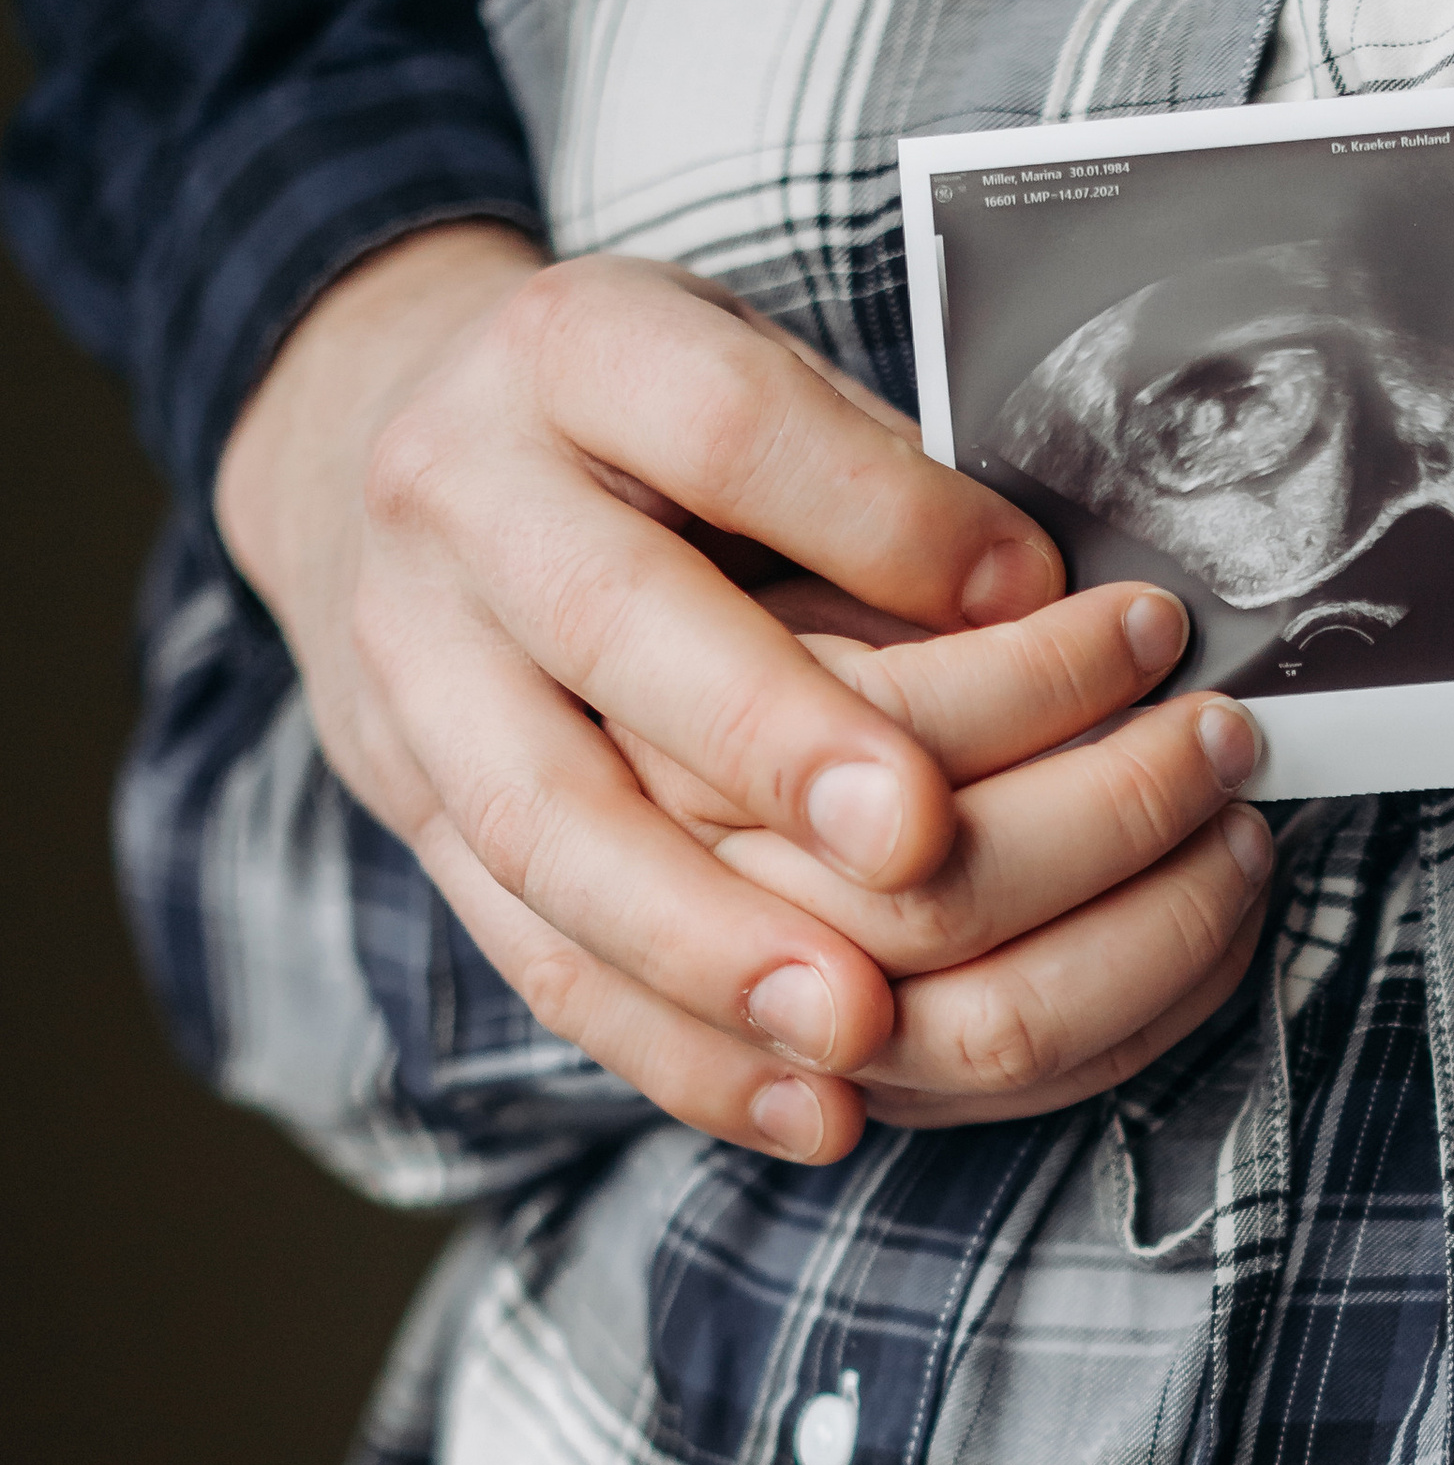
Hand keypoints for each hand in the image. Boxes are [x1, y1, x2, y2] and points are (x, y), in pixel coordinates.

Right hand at [215, 227, 1271, 1154]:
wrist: (385, 480)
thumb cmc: (638, 433)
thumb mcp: (746, 363)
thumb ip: (875, 475)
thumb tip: (1057, 619)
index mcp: (574, 354)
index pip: (722, 425)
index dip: (880, 517)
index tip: (1038, 591)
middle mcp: (468, 508)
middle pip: (615, 632)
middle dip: (776, 745)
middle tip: (922, 841)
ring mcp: (426, 679)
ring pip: (555, 832)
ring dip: (718, 944)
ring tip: (860, 1024)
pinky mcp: (427, 832)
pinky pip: (546, 966)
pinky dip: (690, 1055)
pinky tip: (818, 1110)